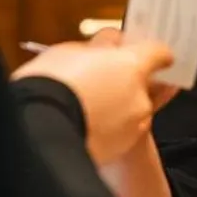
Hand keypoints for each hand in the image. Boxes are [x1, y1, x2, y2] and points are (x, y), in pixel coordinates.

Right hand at [13, 37, 172, 163]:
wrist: (37, 131)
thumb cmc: (49, 84)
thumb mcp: (70, 51)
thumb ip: (98, 48)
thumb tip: (109, 46)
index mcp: (132, 67)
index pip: (159, 52)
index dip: (147, 50)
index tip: (137, 51)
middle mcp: (140, 98)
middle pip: (142, 83)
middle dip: (124, 80)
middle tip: (96, 78)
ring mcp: (132, 127)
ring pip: (131, 109)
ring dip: (115, 106)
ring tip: (84, 105)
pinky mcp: (119, 150)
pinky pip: (119, 132)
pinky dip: (107, 128)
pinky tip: (83, 123)